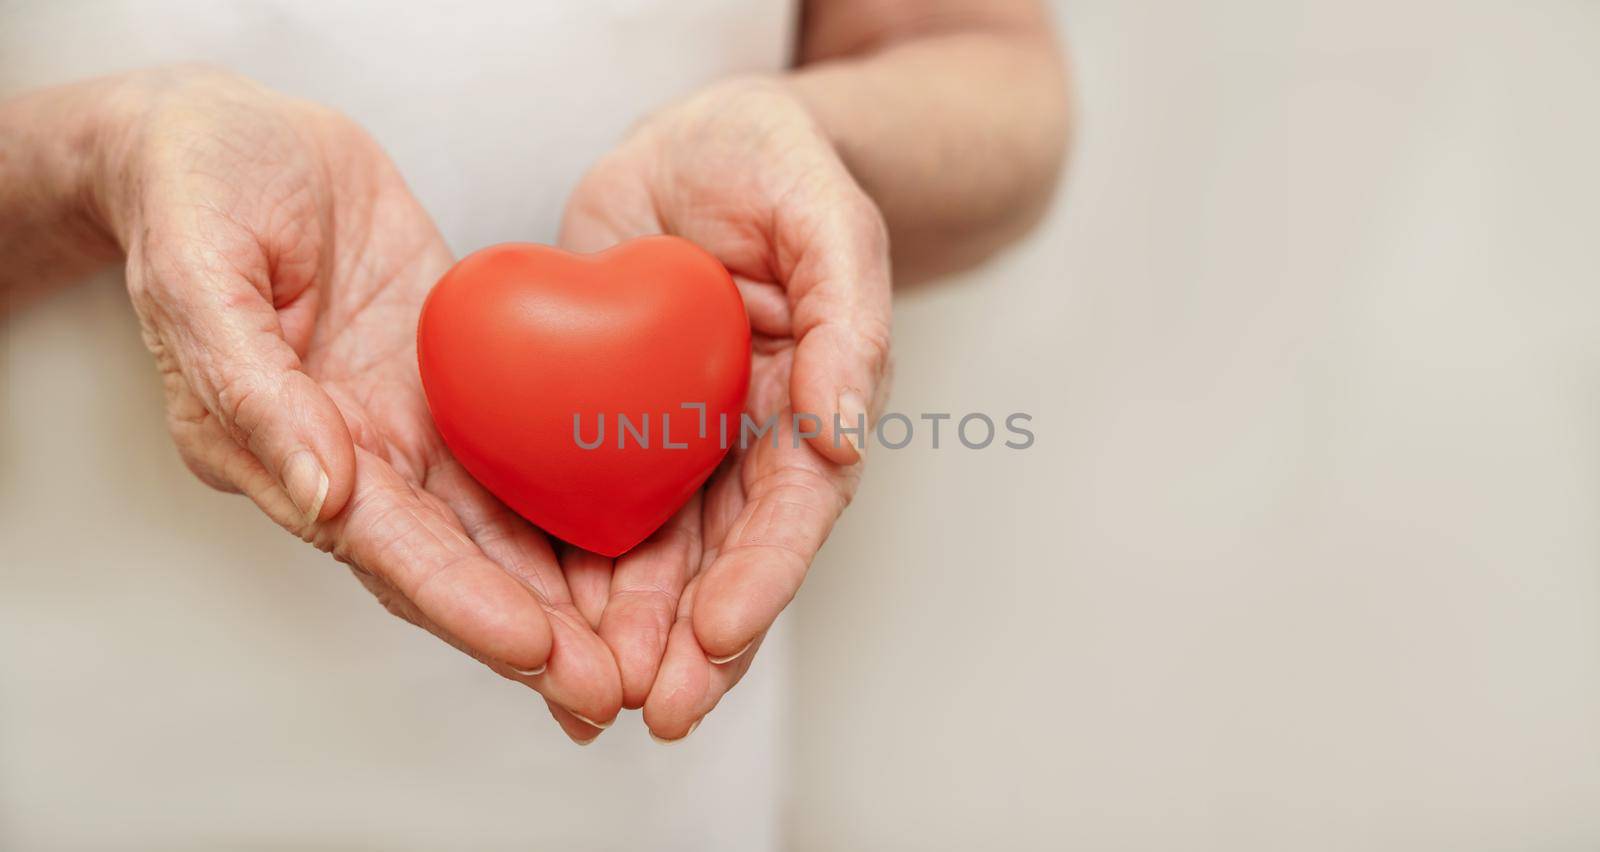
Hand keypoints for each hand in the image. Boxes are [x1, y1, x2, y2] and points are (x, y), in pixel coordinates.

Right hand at [101, 67, 620, 737]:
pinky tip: (638, 546)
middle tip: (615, 689)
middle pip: (455, 567)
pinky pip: (523, 455)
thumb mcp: (202, 270)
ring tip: (644, 652)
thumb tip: (325, 491)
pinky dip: (574, 508)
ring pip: (498, 531)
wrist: (234, 139)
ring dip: (566, 597)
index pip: (387, 548)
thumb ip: (254, 388)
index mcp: (280, 450)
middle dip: (534, 635)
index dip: (464, 604)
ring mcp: (411, 426)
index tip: (538, 651)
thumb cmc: (197, 191)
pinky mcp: (457, 385)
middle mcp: (353, 459)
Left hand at [559, 78, 892, 738]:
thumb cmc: (775, 167)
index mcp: (813, 407)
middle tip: (653, 710)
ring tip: (590, 698)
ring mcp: (676, 442)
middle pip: (726, 561)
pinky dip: (568, 570)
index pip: (795, 512)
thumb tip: (842, 436)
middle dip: (693, 643)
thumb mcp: (826, 216)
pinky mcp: (606, 425)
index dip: (762, 579)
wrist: (692, 144)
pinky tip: (536, 622)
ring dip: (630, 633)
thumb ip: (847, 318)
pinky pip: (587, 505)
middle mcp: (748, 444)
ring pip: (657, 557)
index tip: (716, 636)